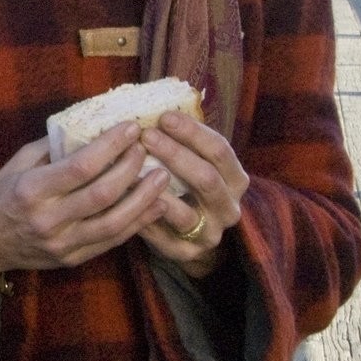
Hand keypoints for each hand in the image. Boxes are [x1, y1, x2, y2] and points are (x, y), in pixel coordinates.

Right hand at [0, 124, 169, 276]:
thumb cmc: (2, 196)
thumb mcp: (17, 164)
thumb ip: (52, 146)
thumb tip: (91, 125)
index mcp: (31, 190)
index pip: (80, 166)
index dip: (111, 146)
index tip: (131, 128)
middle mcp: (47, 219)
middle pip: (102, 194)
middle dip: (131, 168)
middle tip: (148, 149)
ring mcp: (62, 243)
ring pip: (113, 222)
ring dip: (143, 199)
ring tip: (162, 177)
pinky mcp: (72, 259)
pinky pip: (112, 241)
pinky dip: (138, 223)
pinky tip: (155, 206)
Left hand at [134, 112, 249, 279]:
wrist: (191, 236)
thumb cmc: (187, 187)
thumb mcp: (193, 162)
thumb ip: (182, 142)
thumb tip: (149, 107)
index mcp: (235, 178)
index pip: (220, 150)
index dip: (192, 132)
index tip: (163, 116)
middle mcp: (229, 206)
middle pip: (206, 178)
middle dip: (175, 154)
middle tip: (146, 136)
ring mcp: (211, 233)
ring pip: (185, 212)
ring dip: (156, 190)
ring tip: (131, 171)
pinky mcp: (188, 253)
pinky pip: (164, 237)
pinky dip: (144, 219)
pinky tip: (125, 203)